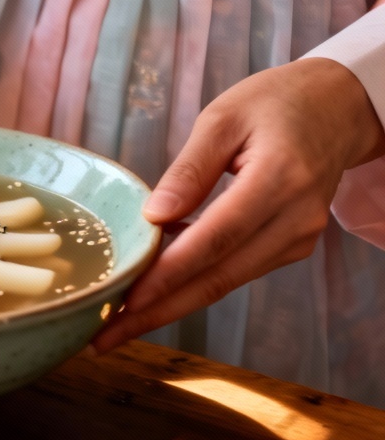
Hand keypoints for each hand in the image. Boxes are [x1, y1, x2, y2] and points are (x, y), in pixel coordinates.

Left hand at [92, 58, 384, 353]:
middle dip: (158, 310)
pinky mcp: (292, 245)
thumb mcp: (222, 118)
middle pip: (219, 277)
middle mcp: (295, 220)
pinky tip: (154, 283)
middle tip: (104, 336)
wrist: (336, 107)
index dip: (167, 275)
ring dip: (172, 302)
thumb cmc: (273, 103)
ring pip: (226, 282)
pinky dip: (195, 280)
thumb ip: (189, 169)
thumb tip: (154, 215)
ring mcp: (298, 238)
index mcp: (278, 180)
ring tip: (118, 318)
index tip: (124, 300)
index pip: (214, 240)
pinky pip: (237, 269)